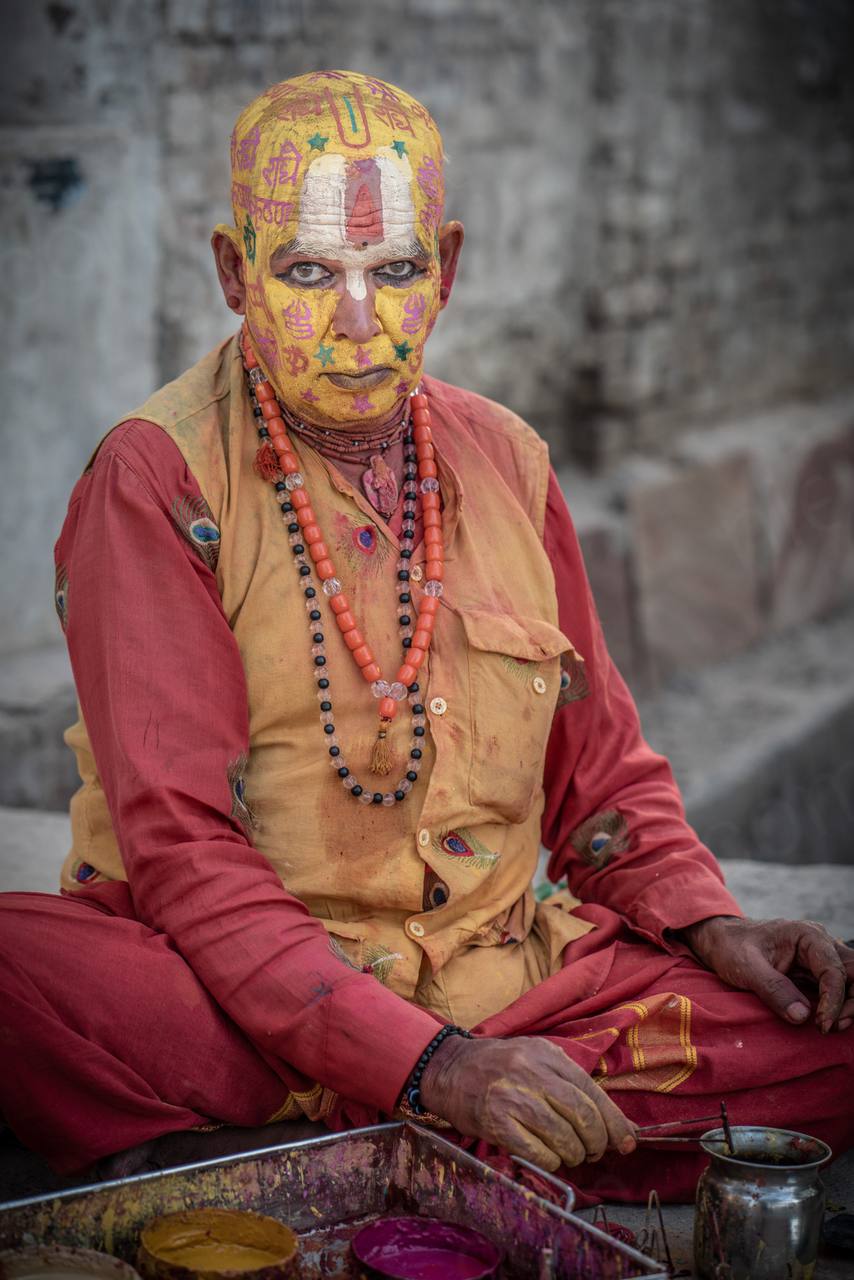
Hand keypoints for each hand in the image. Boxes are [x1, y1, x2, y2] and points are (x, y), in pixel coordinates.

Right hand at [418, 1034, 636, 1172]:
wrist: (449, 1070)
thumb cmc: (499, 1068)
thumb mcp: (536, 1061)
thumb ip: (573, 1088)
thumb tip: (618, 1127)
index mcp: (546, 1054)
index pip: (591, 1091)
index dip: (614, 1122)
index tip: (628, 1142)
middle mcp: (531, 1072)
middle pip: (582, 1116)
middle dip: (597, 1141)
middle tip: (594, 1151)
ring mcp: (512, 1097)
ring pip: (563, 1137)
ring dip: (574, 1154)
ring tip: (570, 1153)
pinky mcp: (496, 1122)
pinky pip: (539, 1152)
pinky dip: (551, 1161)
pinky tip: (548, 1156)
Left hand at [680, 915, 853, 1033]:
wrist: (721, 941)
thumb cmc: (731, 947)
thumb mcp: (745, 966)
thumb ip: (773, 989)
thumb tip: (802, 1017)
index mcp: (806, 935)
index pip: (834, 970)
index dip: (833, 1000)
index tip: (821, 1025)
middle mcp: (820, 944)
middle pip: (853, 972)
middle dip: (850, 1001)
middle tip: (831, 1027)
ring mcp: (819, 958)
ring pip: (851, 980)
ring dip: (847, 1004)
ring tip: (828, 1027)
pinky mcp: (815, 972)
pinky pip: (837, 988)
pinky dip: (837, 1005)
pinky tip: (825, 1022)